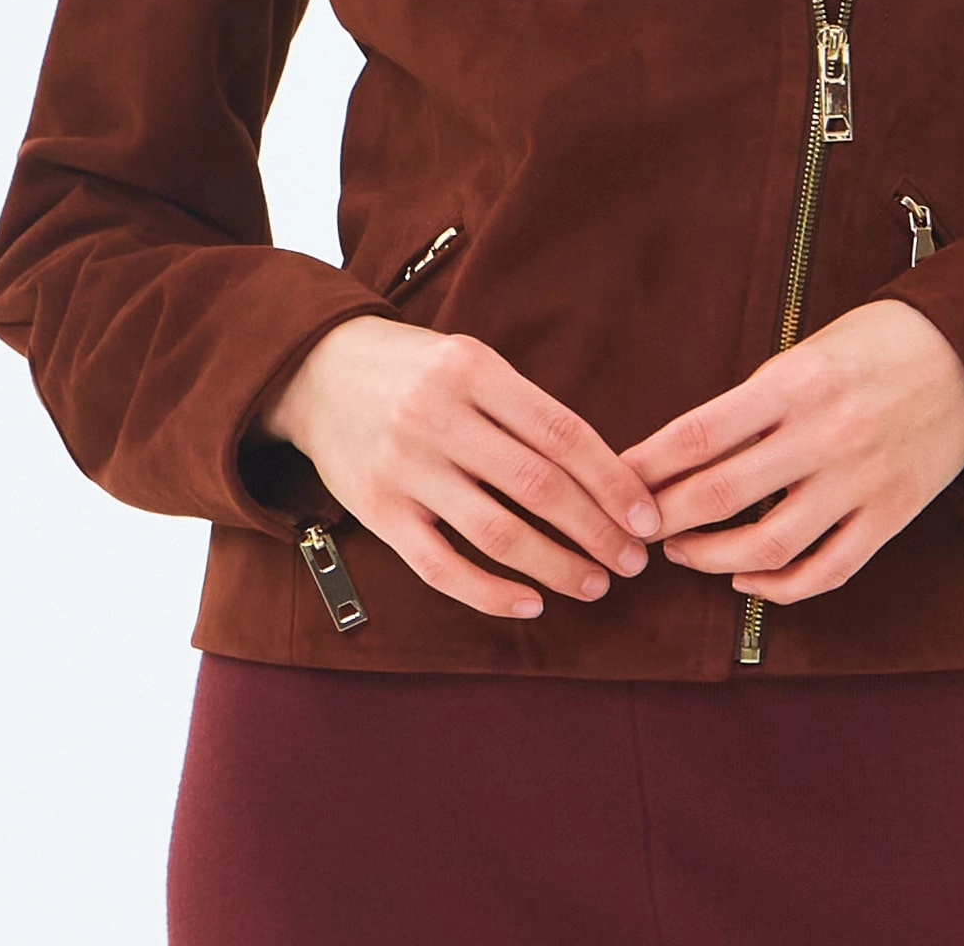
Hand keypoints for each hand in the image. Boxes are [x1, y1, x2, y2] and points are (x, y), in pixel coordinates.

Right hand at [254, 316, 663, 619]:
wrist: (316, 372)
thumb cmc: (414, 368)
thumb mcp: (470, 361)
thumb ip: (525, 409)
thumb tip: (603, 473)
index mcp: (473, 370)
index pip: (562, 432)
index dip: (612, 480)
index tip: (647, 516)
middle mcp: (438, 416)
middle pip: (537, 486)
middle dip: (595, 530)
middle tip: (633, 561)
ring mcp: (405, 467)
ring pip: (496, 531)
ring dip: (555, 566)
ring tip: (594, 584)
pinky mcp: (377, 511)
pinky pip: (441, 566)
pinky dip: (490, 592)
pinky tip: (530, 602)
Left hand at [616, 300, 963, 603]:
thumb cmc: (882, 341)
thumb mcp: (809, 349)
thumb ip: (757, 400)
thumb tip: (689, 449)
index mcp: (794, 382)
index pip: (698, 434)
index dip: (646, 465)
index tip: (614, 478)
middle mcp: (823, 434)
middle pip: (719, 494)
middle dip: (662, 518)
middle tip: (631, 525)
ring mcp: (859, 481)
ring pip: (767, 544)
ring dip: (710, 557)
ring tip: (681, 552)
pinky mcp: (891, 514)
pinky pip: (826, 569)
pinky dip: (778, 585)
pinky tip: (747, 577)